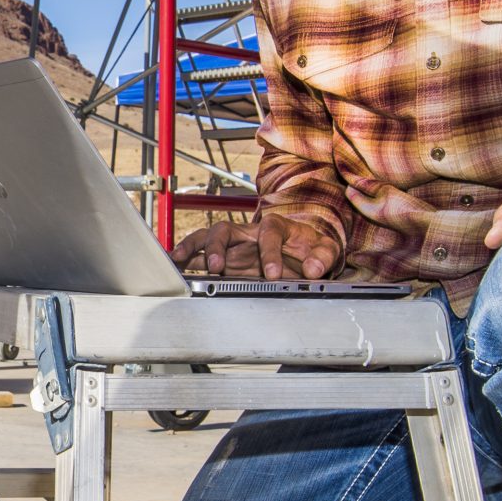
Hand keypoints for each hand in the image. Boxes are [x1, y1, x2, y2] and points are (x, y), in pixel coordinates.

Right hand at [174, 213, 342, 279]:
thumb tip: (313, 268)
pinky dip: (188, 258)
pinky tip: (176, 266)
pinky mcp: (227, 260)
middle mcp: (250, 233)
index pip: (268, 233)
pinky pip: (203, 255)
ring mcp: (235, 246)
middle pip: (226, 229)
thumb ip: (323, 257)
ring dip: (192, 248)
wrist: (305, 252)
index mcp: (275, 226)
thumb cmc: (311, 247)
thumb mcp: (325, 249)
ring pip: (207, 238)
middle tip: (218, 266)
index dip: (270, 253)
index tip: (273, 275)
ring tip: (179, 261)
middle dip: (217, 246)